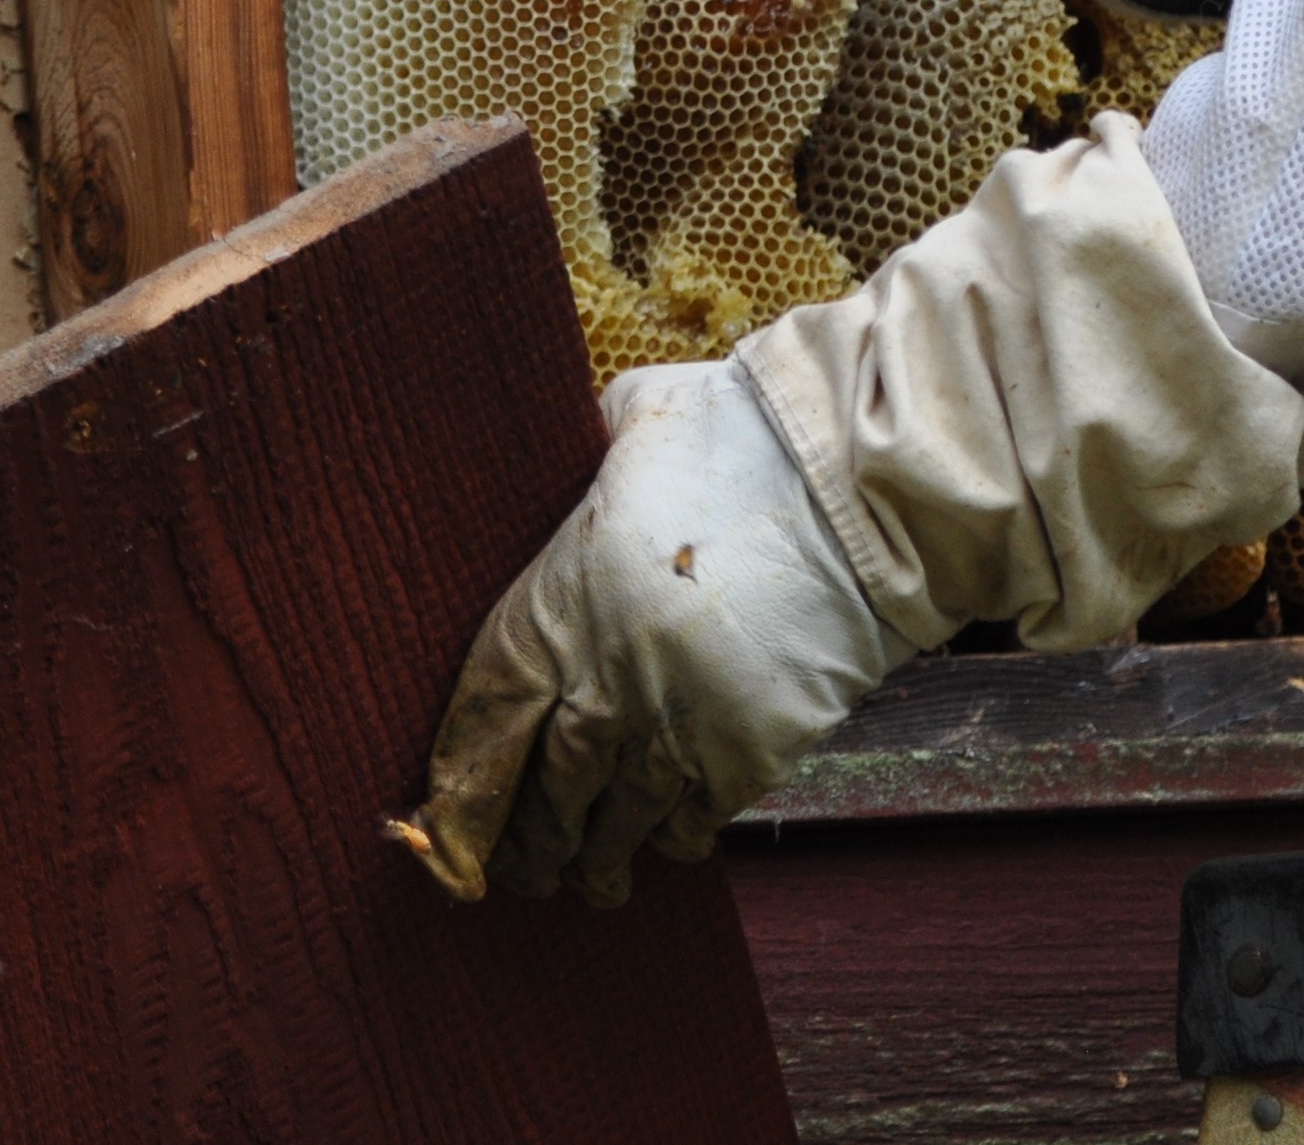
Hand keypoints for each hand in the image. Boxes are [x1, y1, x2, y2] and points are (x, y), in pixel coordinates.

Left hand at [411, 360, 904, 907]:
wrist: (855, 489)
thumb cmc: (741, 438)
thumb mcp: (634, 422)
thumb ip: (595, 448)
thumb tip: (590, 433)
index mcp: (557, 600)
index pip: (482, 712)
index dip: (461, 778)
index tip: (448, 817)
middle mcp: (602, 677)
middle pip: (540, 787)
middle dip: (520, 842)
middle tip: (514, 871)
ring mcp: (672, 723)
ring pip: (609, 821)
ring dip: (592, 860)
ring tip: (585, 881)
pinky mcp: (744, 753)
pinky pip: (689, 820)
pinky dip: (672, 840)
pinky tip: (666, 844)